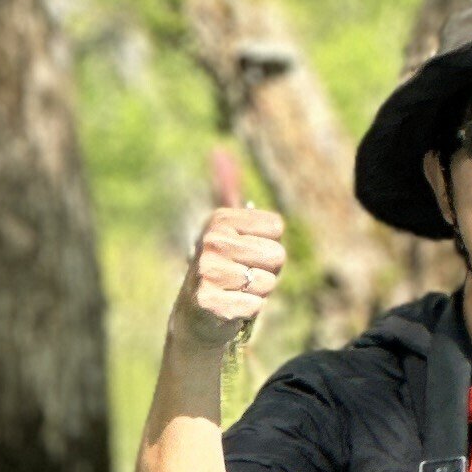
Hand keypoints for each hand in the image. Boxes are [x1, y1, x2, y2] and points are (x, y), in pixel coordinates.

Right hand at [168, 144, 284, 360]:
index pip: (277, 229)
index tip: (248, 254)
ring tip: (235, 293)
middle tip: (242, 278)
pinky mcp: (209, 302)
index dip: (269, 246)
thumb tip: (219, 152)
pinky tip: (229, 310)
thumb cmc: (223, 271)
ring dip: (257, 293)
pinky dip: (248, 312)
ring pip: (267, 283)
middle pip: (276, 256)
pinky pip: (256, 306)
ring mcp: (207, 272)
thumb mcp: (227, 231)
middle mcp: (211, 241)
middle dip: (266, 272)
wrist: (195, 318)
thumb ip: (226, 191)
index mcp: (220, 220)